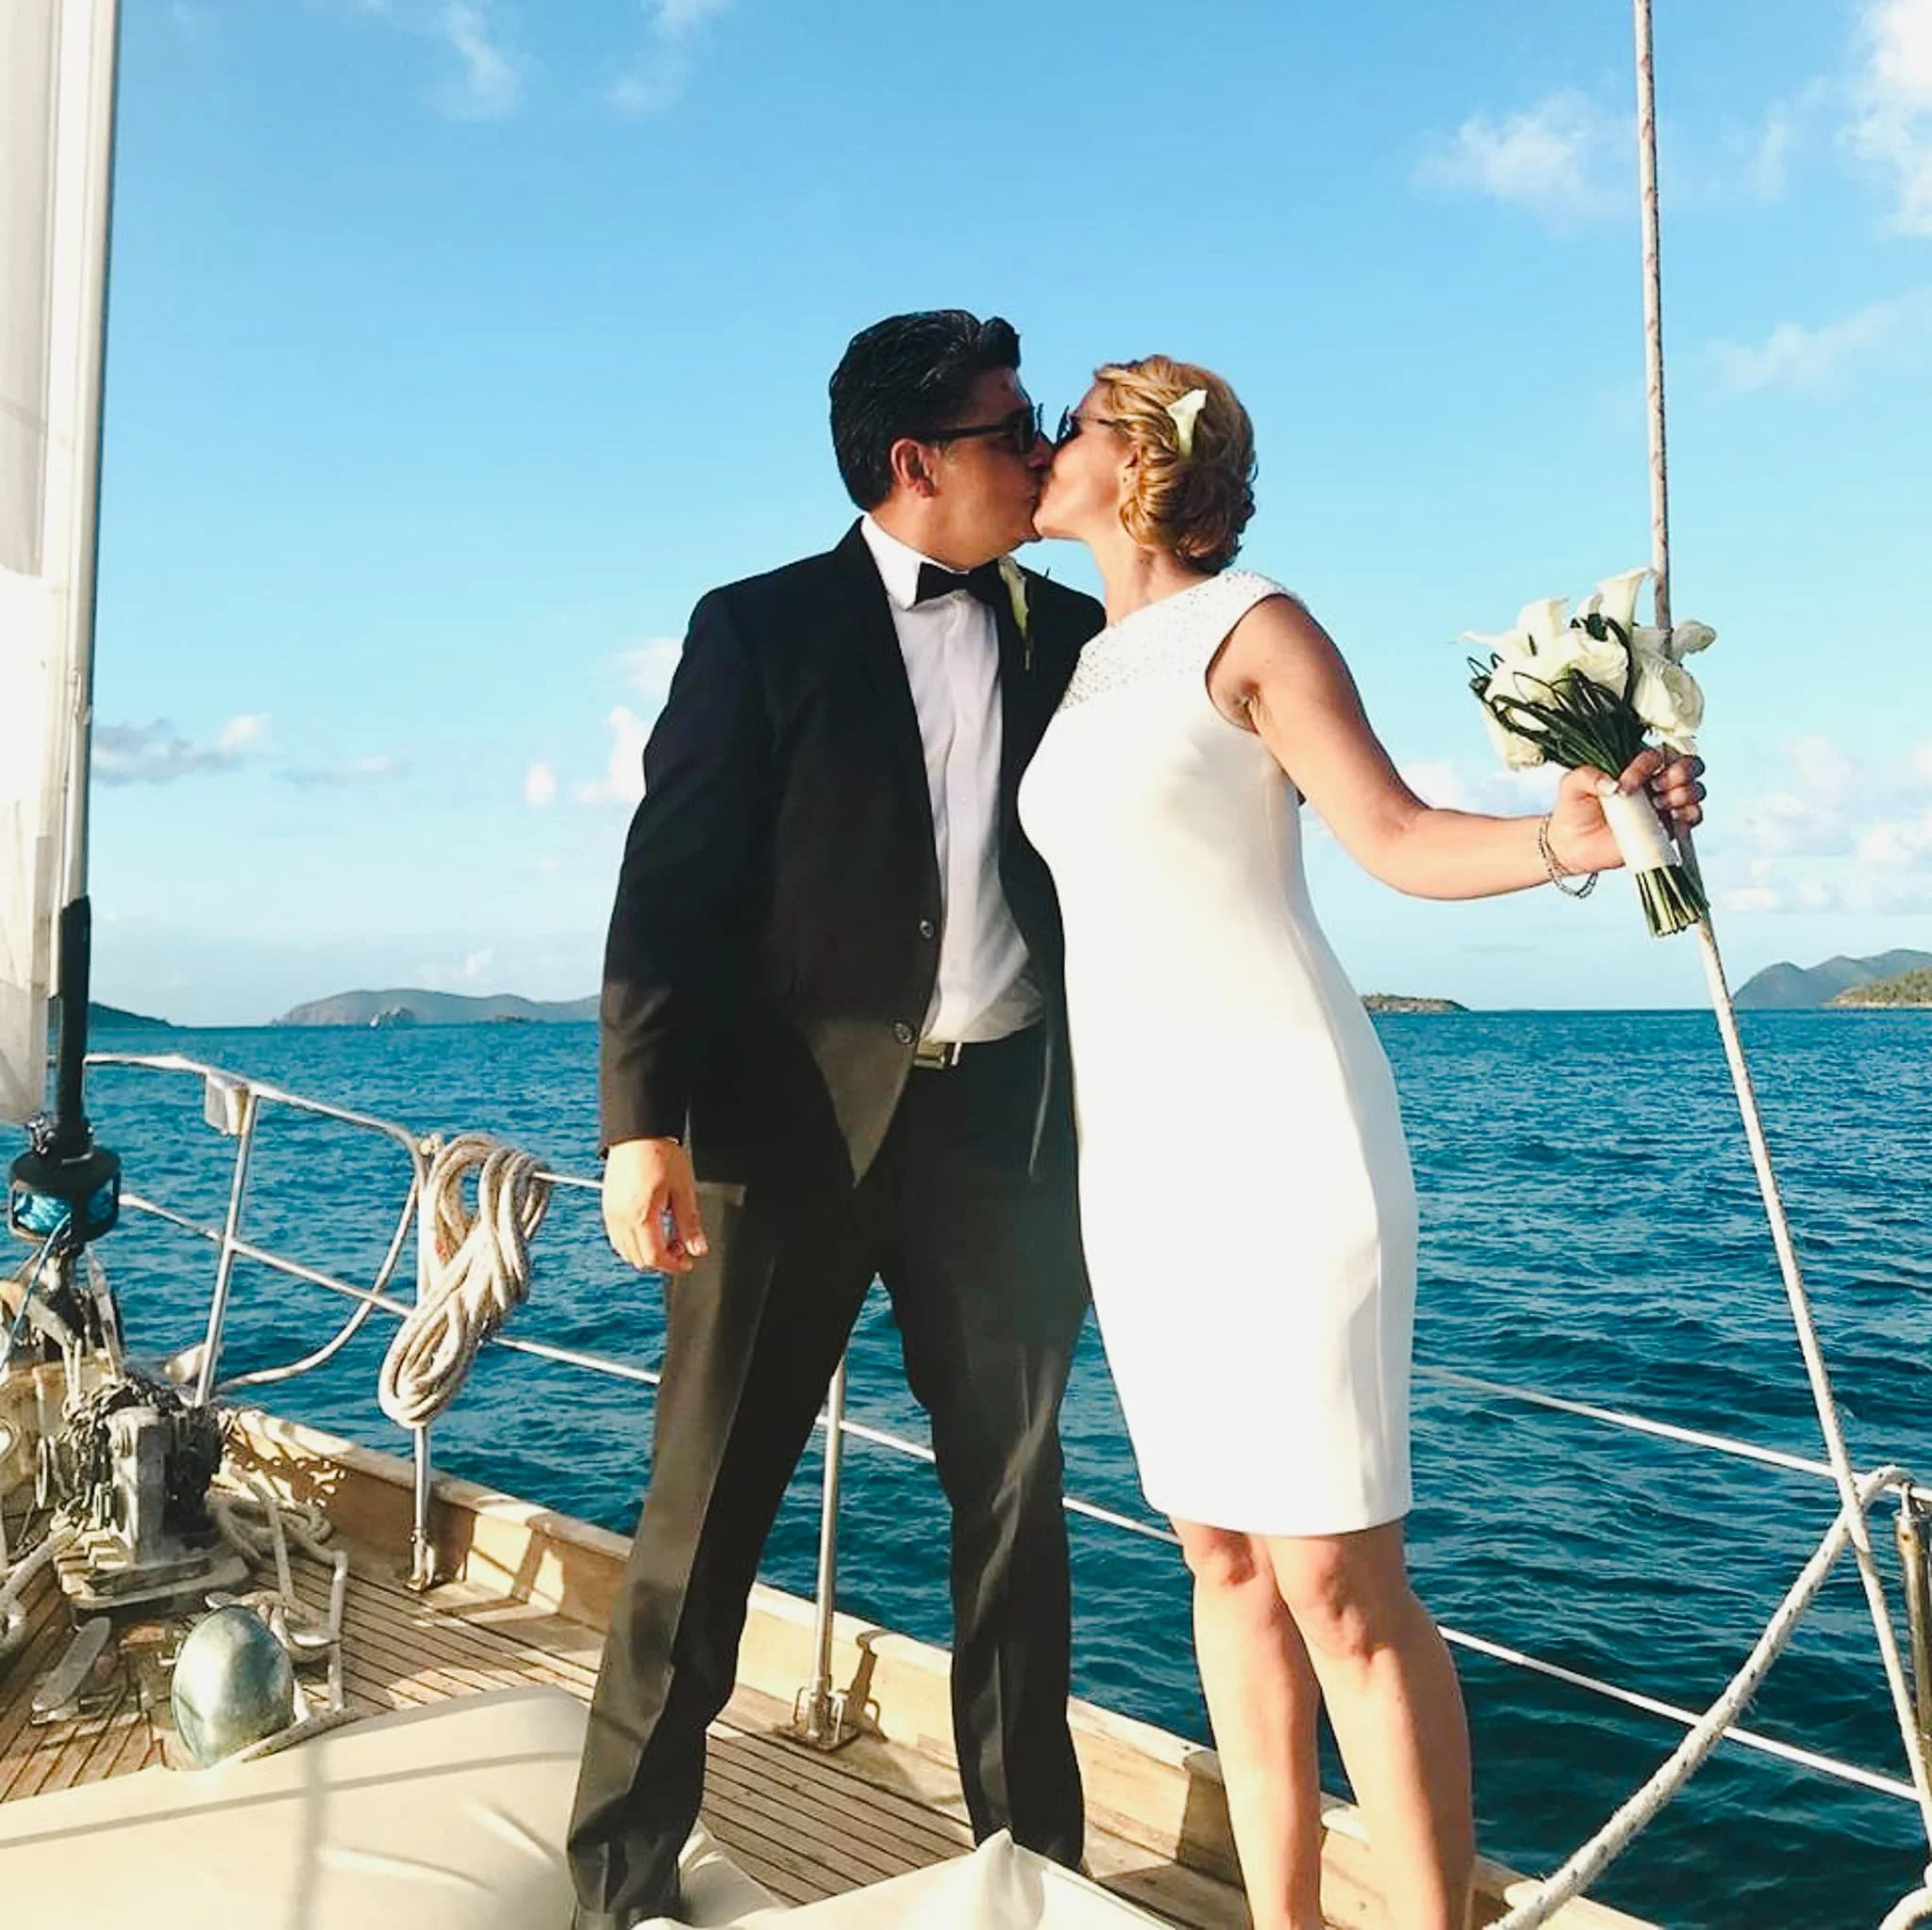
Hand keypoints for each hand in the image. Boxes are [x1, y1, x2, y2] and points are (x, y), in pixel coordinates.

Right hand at [601, 1137, 708, 1273]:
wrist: (638, 1132)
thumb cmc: (659, 1154)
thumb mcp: (683, 1190)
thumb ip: (690, 1224)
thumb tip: (697, 1249)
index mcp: (641, 1216)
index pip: (654, 1258)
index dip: (674, 1265)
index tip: (687, 1261)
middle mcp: (621, 1219)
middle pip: (639, 1260)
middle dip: (662, 1261)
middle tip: (680, 1246)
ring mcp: (611, 1214)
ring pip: (626, 1252)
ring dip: (647, 1253)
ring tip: (667, 1236)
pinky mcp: (607, 1207)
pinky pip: (618, 1238)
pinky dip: (634, 1242)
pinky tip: (650, 1229)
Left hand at [1547, 747, 1707, 873]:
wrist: (1573, 845)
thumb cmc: (1574, 809)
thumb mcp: (1571, 784)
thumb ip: (1587, 775)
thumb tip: (1613, 784)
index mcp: (1635, 766)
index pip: (1655, 754)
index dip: (1644, 767)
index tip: (1623, 786)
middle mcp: (1655, 781)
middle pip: (1689, 765)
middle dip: (1680, 773)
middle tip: (1656, 788)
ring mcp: (1664, 804)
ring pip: (1695, 790)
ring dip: (1684, 794)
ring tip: (1658, 805)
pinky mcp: (1668, 828)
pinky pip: (1693, 818)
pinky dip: (1690, 816)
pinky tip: (1671, 820)